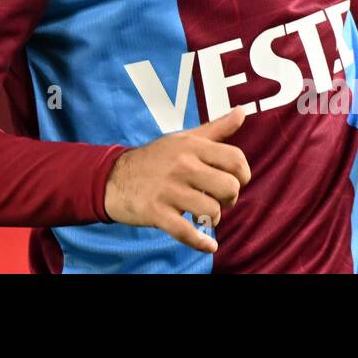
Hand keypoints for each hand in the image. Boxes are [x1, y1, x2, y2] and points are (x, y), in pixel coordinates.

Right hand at [103, 106, 252, 252]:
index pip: (235, 159)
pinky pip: (187, 232)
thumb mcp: (184, 138)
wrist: (114, 178)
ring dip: (213, 217)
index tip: (236, 180)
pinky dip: (201, 242)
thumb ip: (216, 128)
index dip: (243, 174)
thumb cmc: (156, 158)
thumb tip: (241, 112)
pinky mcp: (157, 212)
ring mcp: (169, 190)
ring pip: (212, 211)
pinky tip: (209, 244)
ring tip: (203, 213)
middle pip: (229, 187)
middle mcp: (182, 165)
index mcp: (191, 146)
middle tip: (219, 198)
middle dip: (230, 198)